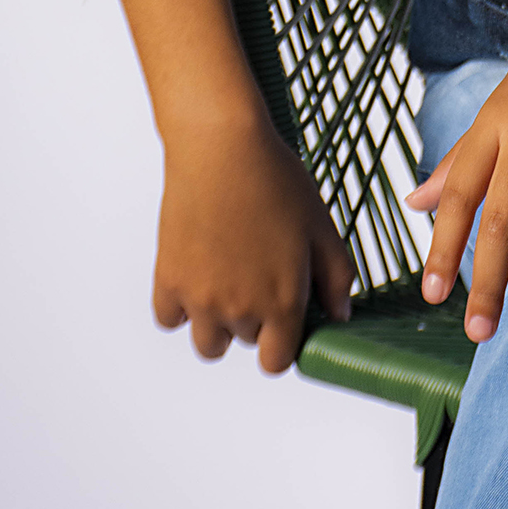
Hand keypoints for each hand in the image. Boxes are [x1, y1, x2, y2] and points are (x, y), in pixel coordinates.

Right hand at [154, 111, 353, 372]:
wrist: (220, 147)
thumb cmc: (274, 179)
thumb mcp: (322, 226)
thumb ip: (336, 278)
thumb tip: (339, 315)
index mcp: (282, 301)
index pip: (278, 361)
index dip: (285, 343)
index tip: (287, 317)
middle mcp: (239, 309)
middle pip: (246, 342)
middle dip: (257, 318)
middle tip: (260, 271)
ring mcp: (199, 298)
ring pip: (208, 343)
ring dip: (219, 323)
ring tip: (230, 279)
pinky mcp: (167, 279)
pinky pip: (170, 318)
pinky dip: (181, 305)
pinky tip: (199, 273)